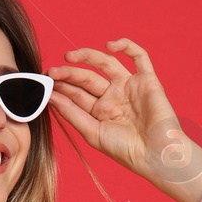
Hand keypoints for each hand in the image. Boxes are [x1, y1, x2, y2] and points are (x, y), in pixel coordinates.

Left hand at [47, 39, 201, 185]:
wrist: (157, 155)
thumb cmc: (126, 150)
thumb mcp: (93, 133)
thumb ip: (72, 114)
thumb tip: (50, 97)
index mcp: (99, 111)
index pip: (76, 94)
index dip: (61, 87)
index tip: (45, 84)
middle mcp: (113, 96)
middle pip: (87, 78)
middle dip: (69, 74)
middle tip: (53, 72)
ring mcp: (129, 86)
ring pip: (106, 63)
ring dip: (88, 56)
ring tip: (69, 56)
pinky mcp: (147, 79)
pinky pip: (138, 56)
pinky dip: (126, 46)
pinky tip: (109, 46)